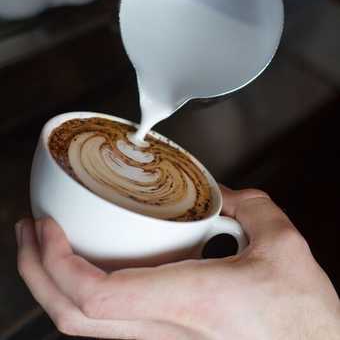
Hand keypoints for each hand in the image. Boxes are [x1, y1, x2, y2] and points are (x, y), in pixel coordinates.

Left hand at [16, 187, 339, 339]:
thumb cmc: (302, 315)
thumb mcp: (280, 241)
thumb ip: (245, 205)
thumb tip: (218, 192)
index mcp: (192, 300)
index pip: (97, 295)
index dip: (57, 262)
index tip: (46, 227)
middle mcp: (168, 333)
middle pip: (74, 318)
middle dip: (36, 272)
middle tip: (29, 230)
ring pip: (86, 330)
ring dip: (53, 286)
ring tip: (45, 246)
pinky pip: (109, 329)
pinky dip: (82, 299)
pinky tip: (86, 271)